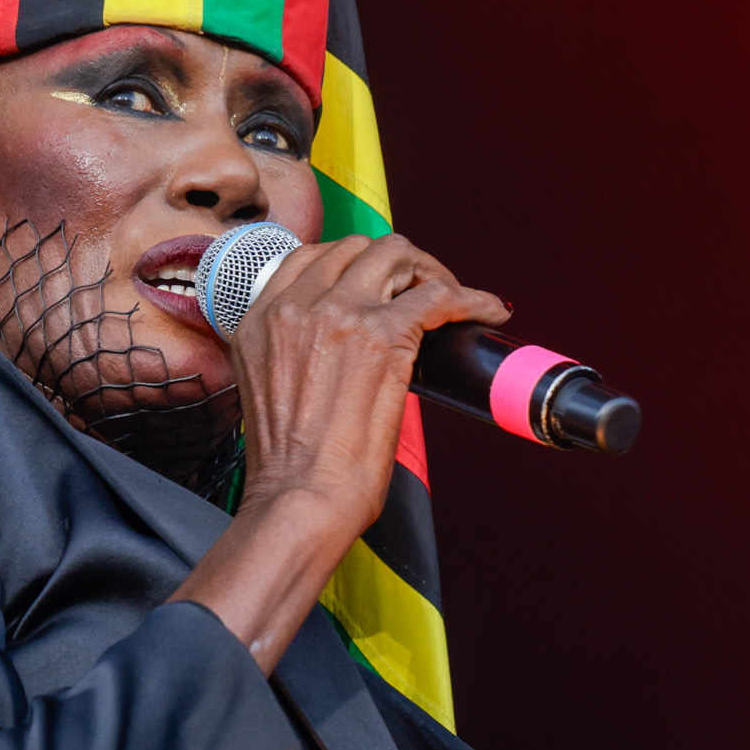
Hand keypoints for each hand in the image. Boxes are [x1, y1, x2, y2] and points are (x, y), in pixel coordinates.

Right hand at [170, 234, 505, 672]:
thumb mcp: (269, 392)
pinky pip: (437, 296)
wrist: (297, 501)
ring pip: (397, 256)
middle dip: (396, 264)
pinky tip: (488, 310)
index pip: (312, 258)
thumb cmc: (288, 470)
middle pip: (358, 248)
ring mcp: (340, 315)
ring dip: (430, 272)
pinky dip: (470, 298)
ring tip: (451, 299)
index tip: (378, 285)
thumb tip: (338, 355)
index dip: (353, 264)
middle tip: (421, 292)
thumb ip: (294, 357)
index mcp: (261, 319)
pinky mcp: (383, 337)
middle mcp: (296, 306)